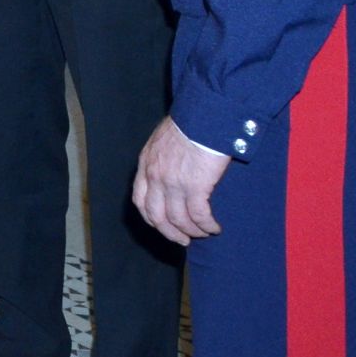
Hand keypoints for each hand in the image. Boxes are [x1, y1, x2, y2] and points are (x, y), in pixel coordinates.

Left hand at [133, 118, 228, 245]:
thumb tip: (172, 169)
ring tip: (204, 233)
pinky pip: (199, 216)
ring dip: (192, 231)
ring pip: (178, 220)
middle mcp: (155, 176)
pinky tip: (215, 227)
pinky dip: (207, 225)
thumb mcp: (163, 139)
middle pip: (156, 216)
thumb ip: (162, 157)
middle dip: (170, 232)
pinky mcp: (195, 187)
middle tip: (183, 240)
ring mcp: (173, 183)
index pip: (140, 199)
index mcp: (146, 164)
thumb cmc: (189, 123)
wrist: (203, 115)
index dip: (151, 217)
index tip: (162, 225)